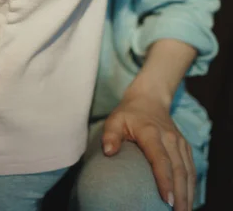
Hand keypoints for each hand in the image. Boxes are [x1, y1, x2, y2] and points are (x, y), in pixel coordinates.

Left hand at [102, 91, 194, 210]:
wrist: (149, 99)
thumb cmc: (129, 113)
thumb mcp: (115, 119)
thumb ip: (110, 134)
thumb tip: (107, 152)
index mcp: (151, 132)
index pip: (160, 159)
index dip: (164, 180)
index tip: (167, 200)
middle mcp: (170, 138)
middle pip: (179, 170)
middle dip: (181, 195)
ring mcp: (180, 143)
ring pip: (188, 172)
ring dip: (188, 195)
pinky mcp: (186, 147)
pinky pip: (191, 170)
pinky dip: (192, 188)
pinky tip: (188, 201)